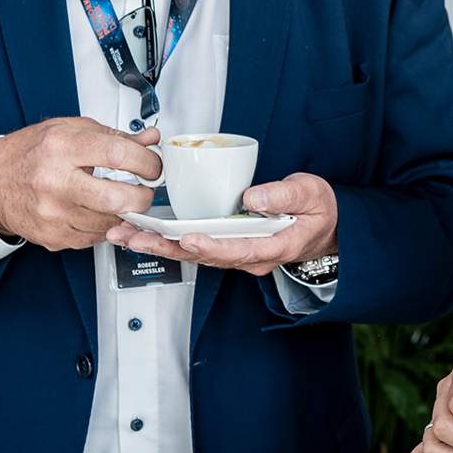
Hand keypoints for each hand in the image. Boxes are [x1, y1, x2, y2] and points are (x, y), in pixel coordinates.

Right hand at [0, 119, 161, 250]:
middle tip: (146, 189)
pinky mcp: (53, 237)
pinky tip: (99, 211)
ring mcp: (53, 214)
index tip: (154, 165)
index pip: (118, 154)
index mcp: (61, 147)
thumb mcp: (69, 130)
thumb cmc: (30, 153)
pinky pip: (95, 237)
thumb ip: (113, 136)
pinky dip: (106, 225)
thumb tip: (149, 139)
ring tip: (122, 197)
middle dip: (144, 196)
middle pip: (117, 198)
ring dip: (126, 213)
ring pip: (110, 223)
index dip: (146, 161)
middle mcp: (55, 182)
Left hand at [104, 172, 338, 276]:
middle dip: (168, 248)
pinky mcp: (227, 245)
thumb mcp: (311, 195)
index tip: (190, 238)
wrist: (324, 227)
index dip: (212, 247)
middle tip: (136, 238)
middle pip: (205, 257)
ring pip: (195, 254)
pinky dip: (170, 240)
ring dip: (160, 245)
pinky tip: (146, 232)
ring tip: (128, 235)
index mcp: (273, 247)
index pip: (238, 251)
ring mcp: (237, 254)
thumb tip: (253, 198)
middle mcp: (250, 257)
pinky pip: (195, 247)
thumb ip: (285, 196)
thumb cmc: (318, 211)